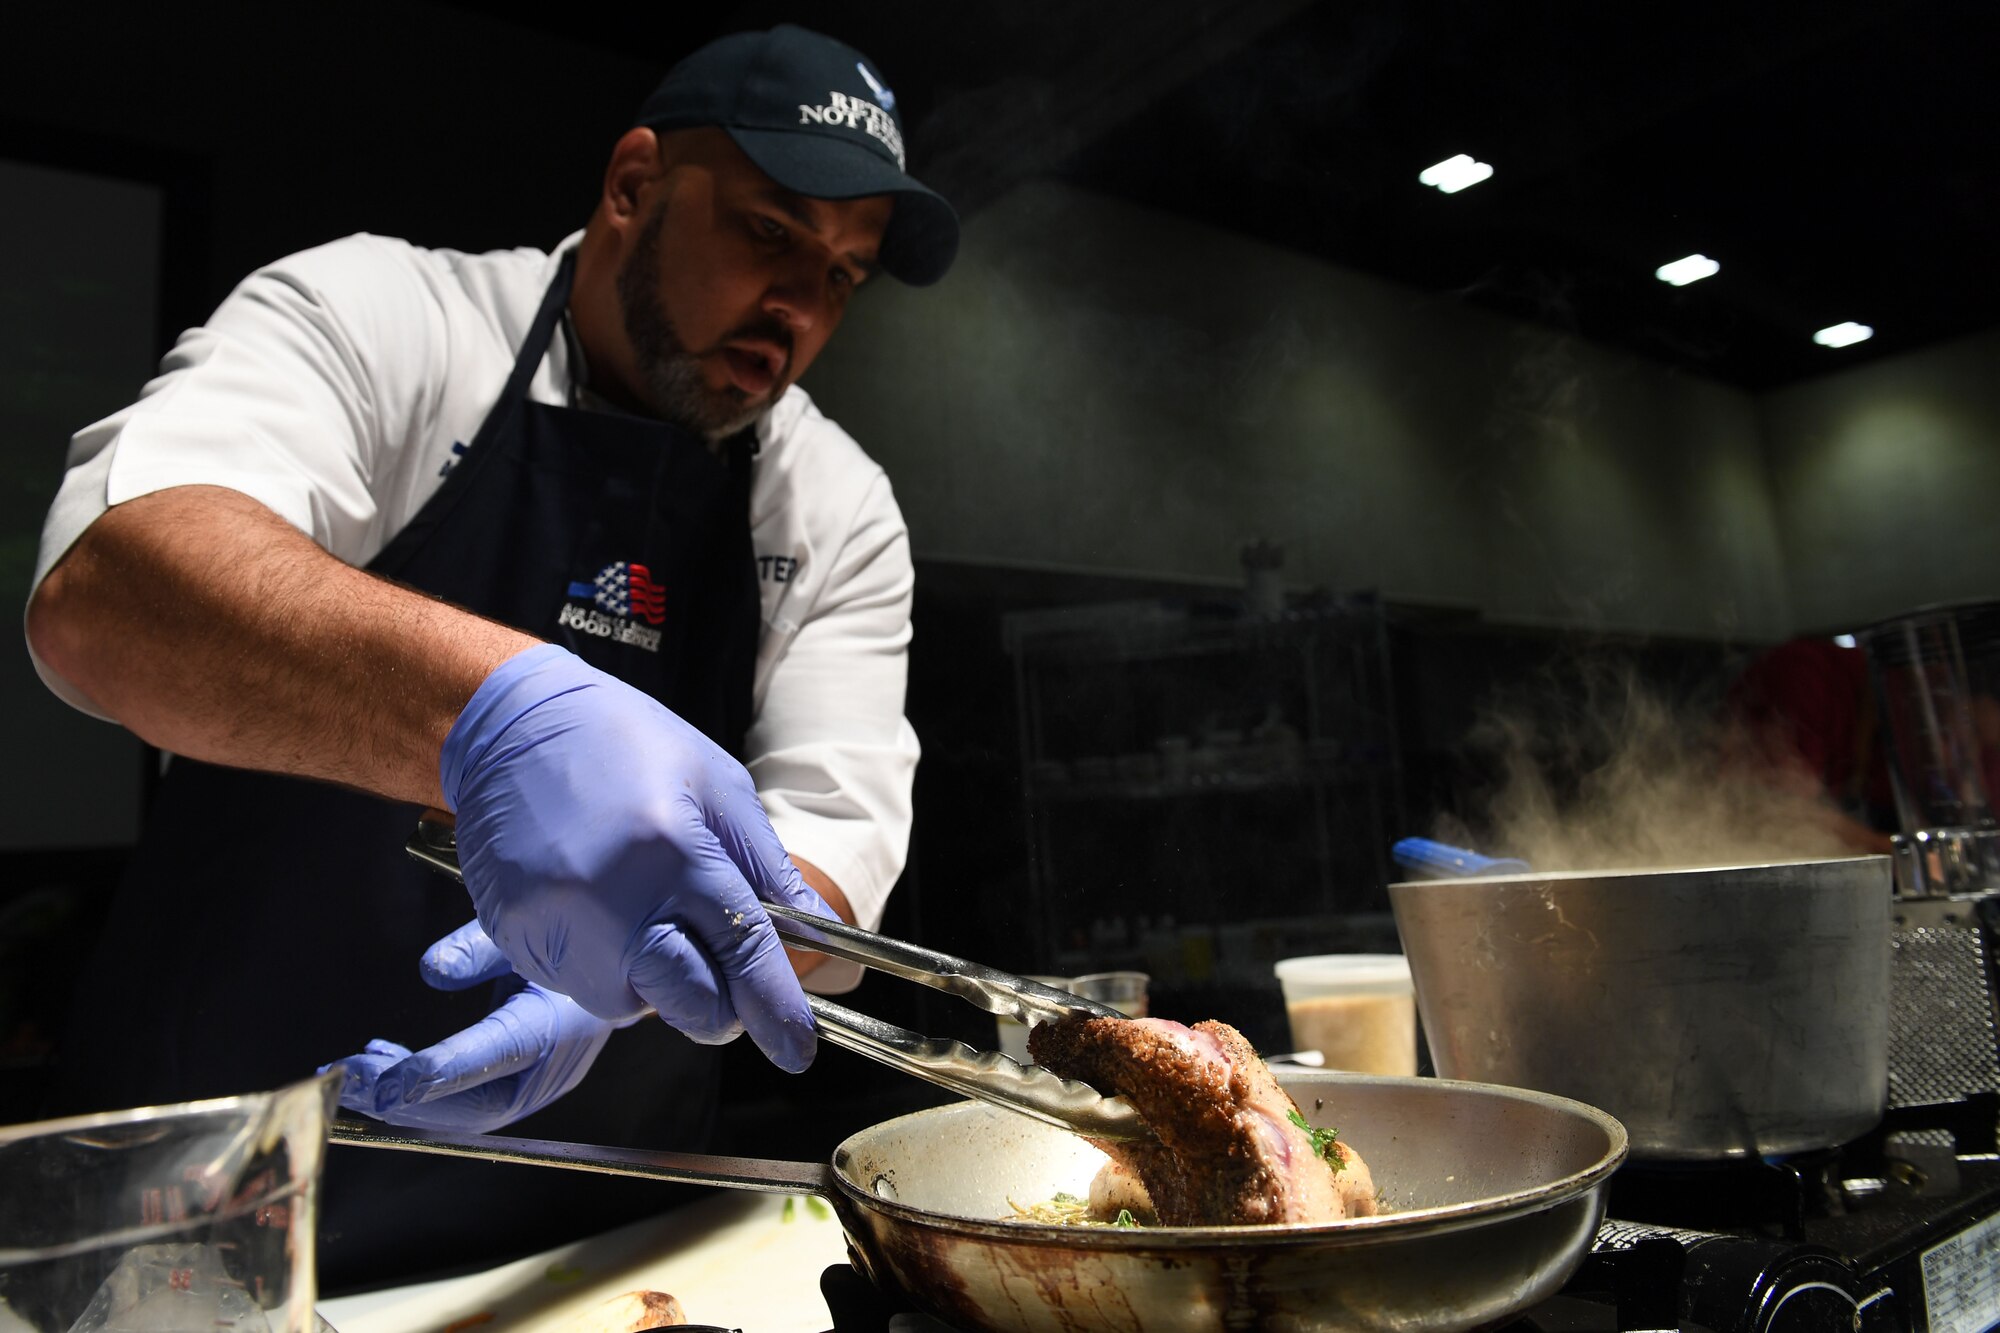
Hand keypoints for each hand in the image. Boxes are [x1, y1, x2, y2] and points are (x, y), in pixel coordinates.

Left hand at [324, 921, 618, 1131]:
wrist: (622, 970)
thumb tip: (430, 971)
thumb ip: (479, 948)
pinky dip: (424, 1096)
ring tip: (353, 1076)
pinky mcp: (525, 1089)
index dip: (447, 1070)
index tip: (392, 1082)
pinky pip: (472, 1105)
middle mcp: (554, 1065)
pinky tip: (385, 1067)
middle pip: (479, 1105)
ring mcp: (541, 1085)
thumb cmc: (569, 940)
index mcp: (561, 1018)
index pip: (501, 1052)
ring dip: (407, 1102)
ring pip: (470, 1113)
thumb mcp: (524, 928)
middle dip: (408, 1098)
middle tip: (349, 1080)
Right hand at [443, 644, 830, 1070]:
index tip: (797, 1048)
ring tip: (648, 914)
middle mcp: (610, 898)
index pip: (741, 953)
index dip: (776, 1010)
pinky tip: (601, 909)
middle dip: (720, 1007)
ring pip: (630, 1005)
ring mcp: (554, 923)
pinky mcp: (513, 936)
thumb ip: (767, 871)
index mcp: (673, 851)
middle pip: (688, 1003)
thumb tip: (817, 934)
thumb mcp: (718, 787)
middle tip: (725, 975)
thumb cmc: (625, 742)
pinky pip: (576, 986)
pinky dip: (604, 967)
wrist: (514, 723)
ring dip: (655, 983)